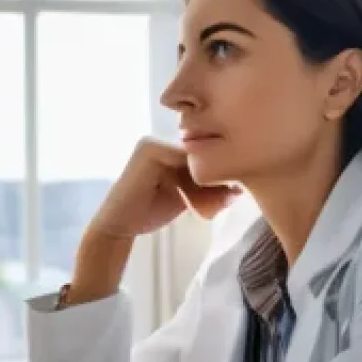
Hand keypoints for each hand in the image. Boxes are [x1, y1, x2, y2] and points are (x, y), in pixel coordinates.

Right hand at [88, 137, 241, 239]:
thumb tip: (242, 185)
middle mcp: (164, 136)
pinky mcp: (149, 149)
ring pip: (198, 159)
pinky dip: (195, 184)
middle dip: (220, 178)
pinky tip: (196, 203)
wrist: (119, 226)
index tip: (236, 193)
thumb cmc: (153, 210)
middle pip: (206, 152)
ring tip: (212, 206)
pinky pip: (185, 162)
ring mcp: (155, 140)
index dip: (226, 171)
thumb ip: (211, 185)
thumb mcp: (190, 195)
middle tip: (230, 199)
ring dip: (209, 184)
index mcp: (173, 143)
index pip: (211, 150)